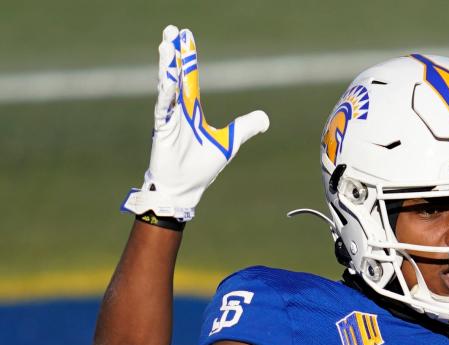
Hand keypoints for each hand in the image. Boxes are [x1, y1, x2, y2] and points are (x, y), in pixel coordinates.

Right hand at [121, 25, 269, 221]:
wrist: (185, 189)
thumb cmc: (200, 167)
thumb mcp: (229, 143)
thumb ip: (244, 127)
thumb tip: (265, 118)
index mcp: (191, 110)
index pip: (190, 78)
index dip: (188, 58)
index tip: (185, 36)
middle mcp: (178, 110)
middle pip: (177, 76)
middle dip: (175, 54)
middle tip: (172, 30)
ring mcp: (169, 120)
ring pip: (167, 88)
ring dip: (167, 67)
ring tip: (166, 46)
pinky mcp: (163, 132)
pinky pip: (164, 110)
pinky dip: (167, 95)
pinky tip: (168, 80)